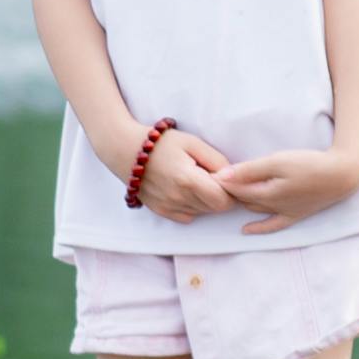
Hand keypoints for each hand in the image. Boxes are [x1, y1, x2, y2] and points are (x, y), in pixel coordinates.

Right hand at [113, 125, 233, 222]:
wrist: (125, 150)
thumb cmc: (162, 143)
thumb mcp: (193, 143)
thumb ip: (216, 160)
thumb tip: (233, 177)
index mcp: (189, 180)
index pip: (224, 201)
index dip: (231, 191)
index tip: (228, 179)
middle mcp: (179, 198)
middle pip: (215, 209)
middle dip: (221, 195)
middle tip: (214, 177)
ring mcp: (169, 207)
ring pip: (202, 213)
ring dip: (207, 200)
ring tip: (198, 180)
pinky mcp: (161, 211)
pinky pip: (188, 216)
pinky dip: (193, 206)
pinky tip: (186, 190)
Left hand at [216, 141, 358, 234]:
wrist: (343, 174)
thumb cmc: (310, 164)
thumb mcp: (277, 161)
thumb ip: (249, 170)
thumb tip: (222, 177)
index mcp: (265, 192)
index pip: (234, 189)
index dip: (220, 182)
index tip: (206, 174)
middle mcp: (271, 206)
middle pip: (241, 200)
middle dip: (227, 193)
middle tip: (212, 185)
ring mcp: (284, 212)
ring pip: (253, 210)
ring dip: (239, 204)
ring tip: (224, 198)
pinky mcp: (296, 214)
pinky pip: (272, 225)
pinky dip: (258, 227)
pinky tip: (246, 230)